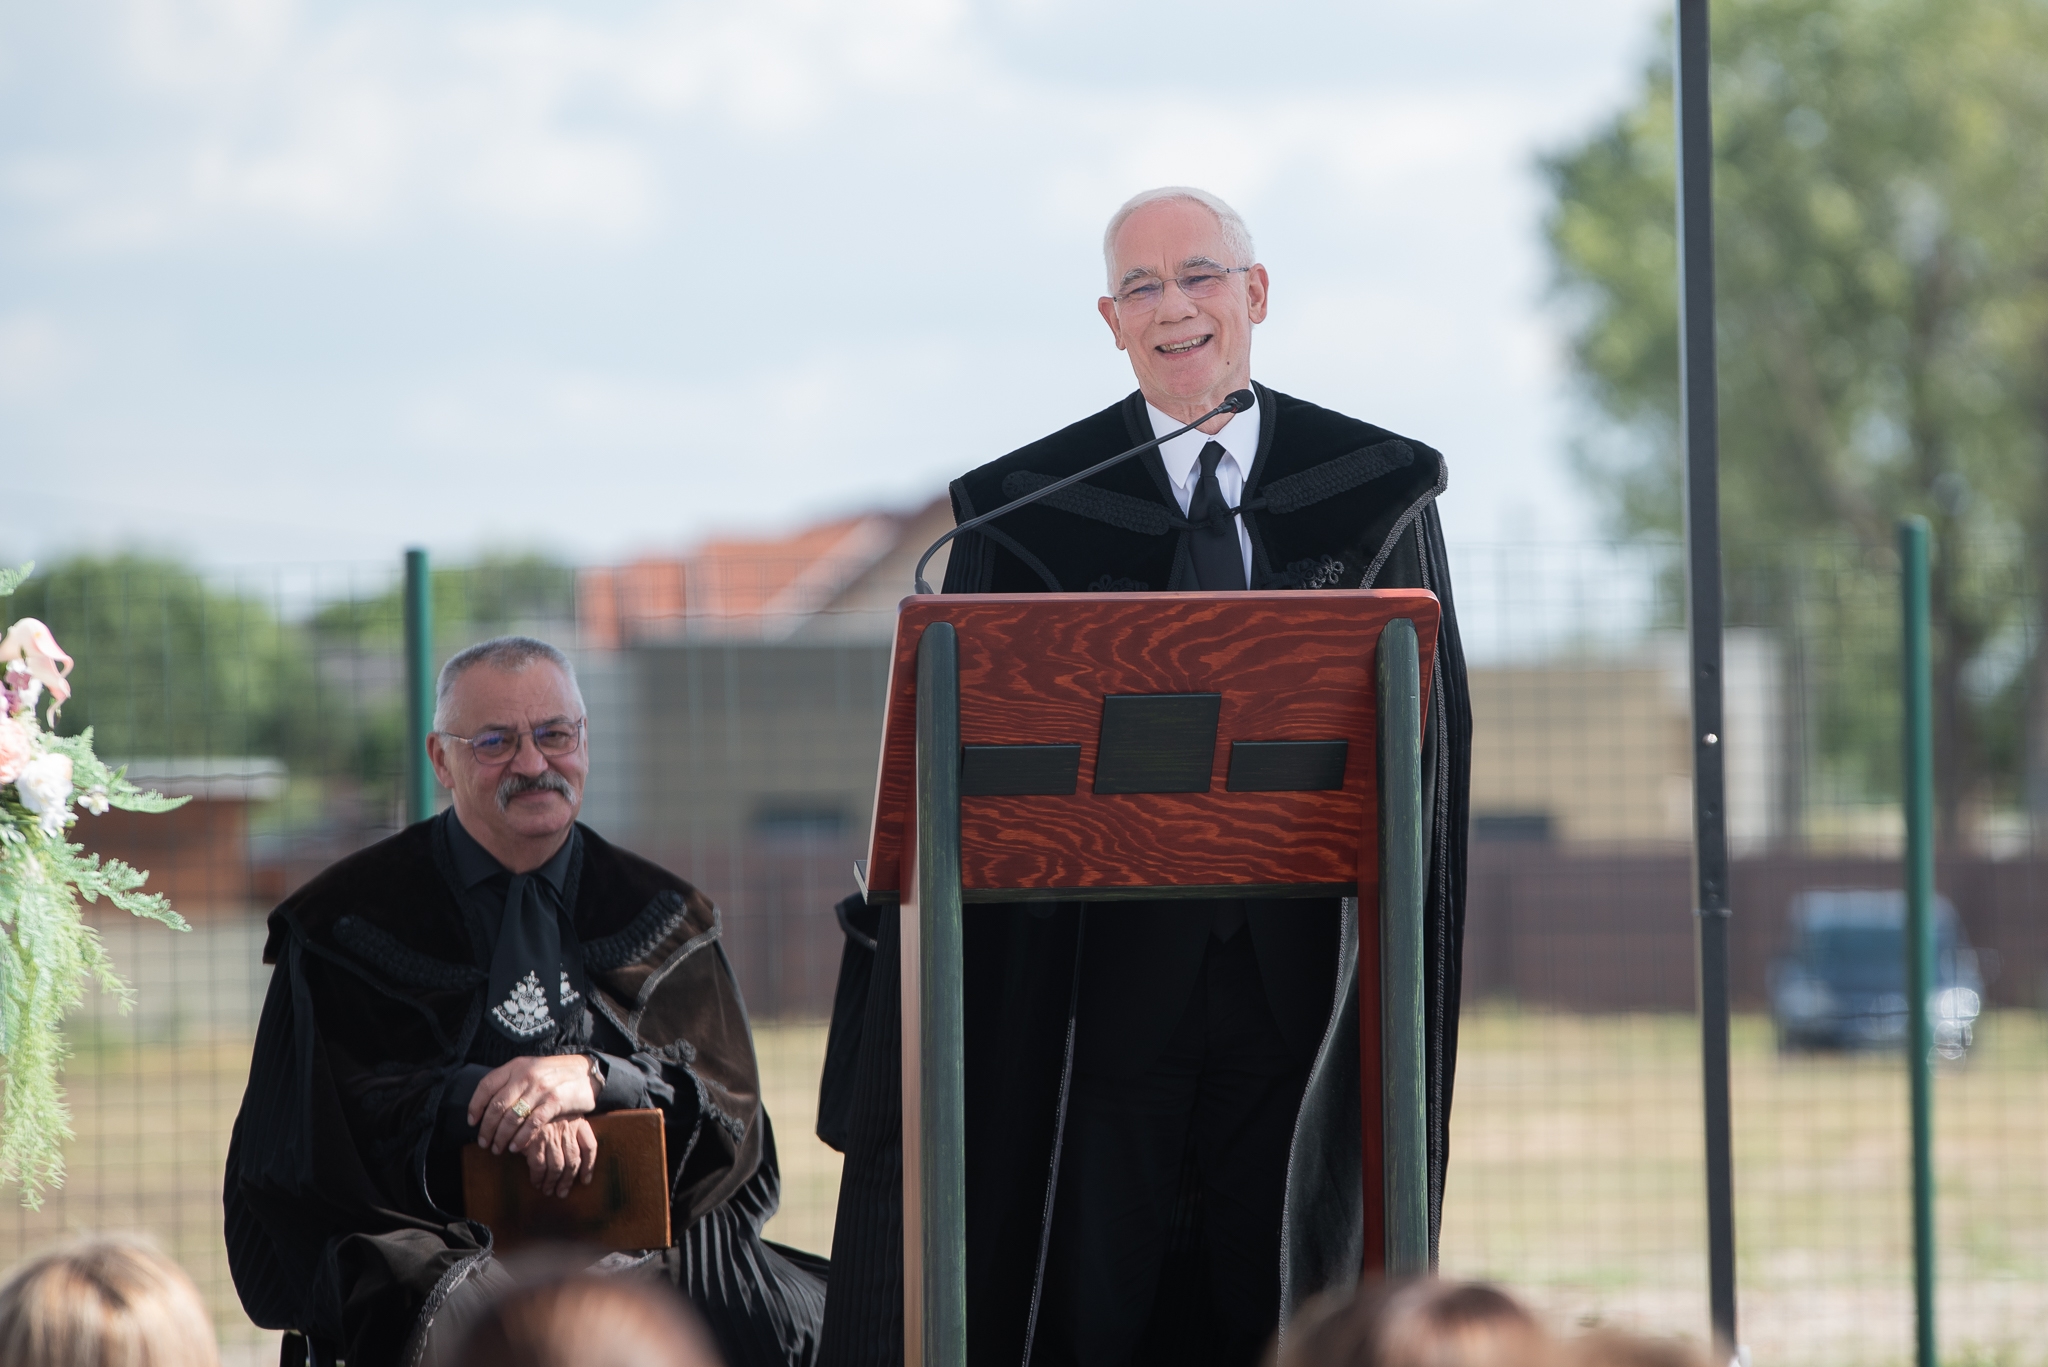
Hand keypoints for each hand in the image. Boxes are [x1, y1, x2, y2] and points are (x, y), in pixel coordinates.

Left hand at [468, 1054, 598, 1155]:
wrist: (587, 1072)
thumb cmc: (555, 1075)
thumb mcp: (531, 1069)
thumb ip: (512, 1082)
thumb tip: (488, 1105)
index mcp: (516, 1066)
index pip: (486, 1085)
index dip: (475, 1105)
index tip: (472, 1122)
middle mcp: (526, 1075)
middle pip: (497, 1105)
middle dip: (487, 1128)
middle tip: (483, 1143)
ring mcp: (541, 1088)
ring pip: (512, 1117)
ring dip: (501, 1137)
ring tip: (497, 1148)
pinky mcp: (555, 1102)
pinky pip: (532, 1123)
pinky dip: (520, 1138)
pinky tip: (515, 1147)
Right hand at [519, 1115, 597, 1197]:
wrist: (522, 1102)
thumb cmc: (544, 1111)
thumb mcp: (563, 1114)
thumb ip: (571, 1132)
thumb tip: (577, 1162)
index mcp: (578, 1121)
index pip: (590, 1147)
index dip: (589, 1167)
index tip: (585, 1181)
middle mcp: (567, 1129)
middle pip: (574, 1161)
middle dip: (568, 1180)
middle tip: (562, 1192)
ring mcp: (551, 1135)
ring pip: (558, 1166)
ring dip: (553, 1182)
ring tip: (549, 1191)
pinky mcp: (534, 1141)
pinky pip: (539, 1166)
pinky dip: (538, 1178)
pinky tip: (537, 1183)